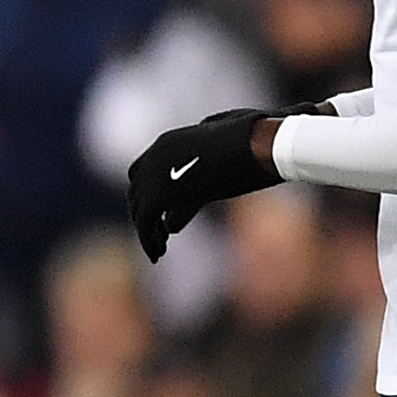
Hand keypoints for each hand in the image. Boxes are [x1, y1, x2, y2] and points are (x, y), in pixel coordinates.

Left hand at [126, 105, 288, 261]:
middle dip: (146, 212)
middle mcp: (154, 156)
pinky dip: (149, 241)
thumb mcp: (222, 149)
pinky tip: (157, 255)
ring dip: (147, 231)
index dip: (148, 192)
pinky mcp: (159, 195)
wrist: (260, 145)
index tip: (159, 210)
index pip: (142, 171)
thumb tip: (204, 143)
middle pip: (136, 191)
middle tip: (158, 233)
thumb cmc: (255, 141)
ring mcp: (154, 175)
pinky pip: (146, 224)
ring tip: (158, 249)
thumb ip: (204, 153)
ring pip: (140, 210)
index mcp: (168, 142)